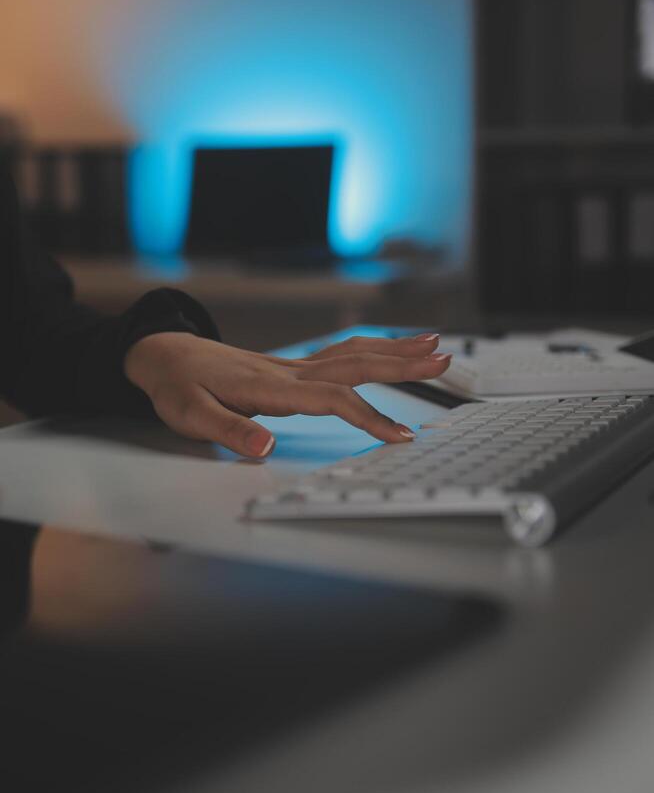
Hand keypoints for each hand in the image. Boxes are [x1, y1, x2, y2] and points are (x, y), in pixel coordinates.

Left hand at [124, 332, 451, 457]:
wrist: (163, 353)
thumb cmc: (177, 386)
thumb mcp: (190, 415)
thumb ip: (229, 431)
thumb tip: (267, 447)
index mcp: (269, 387)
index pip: (331, 399)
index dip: (369, 416)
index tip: (400, 435)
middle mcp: (288, 371)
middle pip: (355, 364)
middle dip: (401, 364)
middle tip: (443, 359)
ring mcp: (291, 364)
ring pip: (352, 353)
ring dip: (393, 349)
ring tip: (433, 344)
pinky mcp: (290, 365)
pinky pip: (339, 353)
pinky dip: (370, 348)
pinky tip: (388, 349)